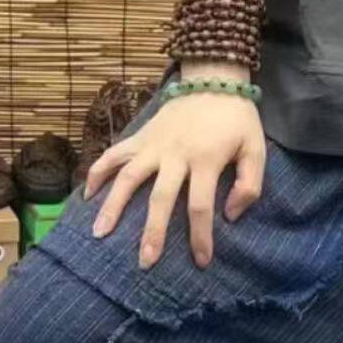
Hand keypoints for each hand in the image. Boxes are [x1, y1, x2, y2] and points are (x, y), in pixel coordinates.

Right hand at [83, 88, 265, 270]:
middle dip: (152, 232)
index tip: (201, 261)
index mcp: (207, 158)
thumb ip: (249, 183)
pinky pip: (114, 153)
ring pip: (129, 177)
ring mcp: (155, 144)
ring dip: (113, 206)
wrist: (215, 79)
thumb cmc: (236, 119)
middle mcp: (177, 154)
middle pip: (160, 198)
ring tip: (100, 234)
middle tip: (145, 262)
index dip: (200, 236)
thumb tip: (230, 215)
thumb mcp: (256, 147)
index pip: (201, 205)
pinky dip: (98, 172)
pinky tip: (87, 195)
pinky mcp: (141, 135)